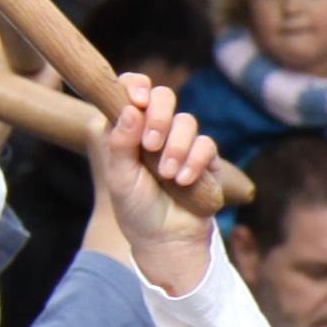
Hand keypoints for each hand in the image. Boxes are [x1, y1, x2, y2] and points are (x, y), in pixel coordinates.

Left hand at [89, 79, 227, 289]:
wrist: (164, 240)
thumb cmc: (135, 208)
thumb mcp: (120, 178)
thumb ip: (120, 143)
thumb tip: (129, 108)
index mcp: (127, 128)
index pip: (131, 91)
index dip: (135, 86)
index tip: (137, 99)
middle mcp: (154, 130)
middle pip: (163, 97)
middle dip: (159, 115)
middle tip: (150, 144)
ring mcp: (181, 142)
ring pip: (187, 121)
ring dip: (176, 146)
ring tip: (166, 174)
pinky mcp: (205, 159)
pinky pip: (206, 144)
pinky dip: (195, 160)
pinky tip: (183, 180)